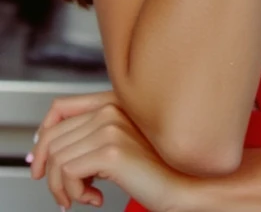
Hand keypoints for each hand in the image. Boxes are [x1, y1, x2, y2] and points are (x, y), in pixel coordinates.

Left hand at [30, 95, 190, 211]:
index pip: (59, 107)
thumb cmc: (152, 168)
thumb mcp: (117, 144)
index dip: (42, 136)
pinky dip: (74, 193)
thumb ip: (90, 135)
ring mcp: (111, 128)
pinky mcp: (111, 152)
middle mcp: (111, 109)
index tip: (40, 161)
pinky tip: (95, 198)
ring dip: (63, 188)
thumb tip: (45, 147)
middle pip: (52, 138)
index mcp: (113, 102)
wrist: (180, 185)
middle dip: (50, 173)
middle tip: (64, 194)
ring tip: (83, 197)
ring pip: (56, 159)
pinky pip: (67, 173)